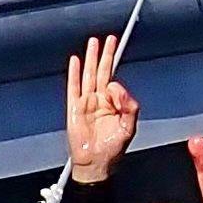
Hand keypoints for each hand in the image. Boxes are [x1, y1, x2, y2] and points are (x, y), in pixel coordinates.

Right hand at [67, 32, 139, 181]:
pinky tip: (75, 61)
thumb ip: (128, 106)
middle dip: (105, 54)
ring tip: (93, 43)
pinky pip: (73, 87)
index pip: (114, 78)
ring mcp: (86, 103)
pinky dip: (73, 73)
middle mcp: (100, 100)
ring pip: (89, 75)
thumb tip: (115, 86)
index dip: (116, 63)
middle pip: (102, 71)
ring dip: (90, 58)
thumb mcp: (128, 127)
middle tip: (109, 39)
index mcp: (113, 103)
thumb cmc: (112, 149)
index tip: (118, 46)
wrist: (96, 164)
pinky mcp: (74, 108)